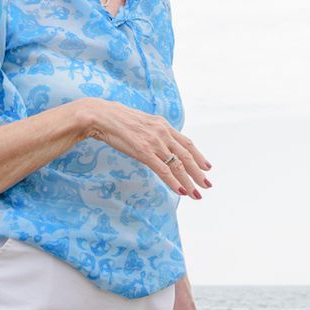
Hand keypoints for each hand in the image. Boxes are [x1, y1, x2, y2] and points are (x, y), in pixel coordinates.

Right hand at [81, 98, 211, 198]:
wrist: (103, 115)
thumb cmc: (118, 120)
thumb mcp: (142, 123)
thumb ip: (154, 132)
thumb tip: (159, 142)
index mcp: (163, 125)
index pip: (187, 143)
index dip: (199, 156)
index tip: (207, 167)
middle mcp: (163, 133)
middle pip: (187, 156)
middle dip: (198, 172)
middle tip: (207, 185)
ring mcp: (154, 142)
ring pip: (178, 165)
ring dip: (189, 181)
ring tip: (196, 194)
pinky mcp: (144, 151)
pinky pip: (163, 169)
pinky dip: (174, 182)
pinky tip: (181, 191)